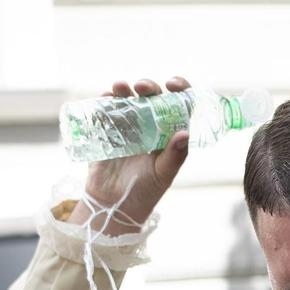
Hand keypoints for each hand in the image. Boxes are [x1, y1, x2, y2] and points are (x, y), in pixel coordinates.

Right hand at [70, 76, 193, 235]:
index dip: (179, 89)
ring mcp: (127, 127)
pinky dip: (104, 101)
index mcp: (168, 133)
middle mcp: (149, 126)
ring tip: (119, 88)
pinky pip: (105, 111)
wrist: (114, 205)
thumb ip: (175, 156)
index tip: (172, 84)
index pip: (178, 104)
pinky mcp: (106, 131)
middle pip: (151, 97)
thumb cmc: (145, 191)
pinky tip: (104, 98)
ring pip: (127, 99)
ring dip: (124, 89)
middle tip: (142, 88)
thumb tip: (185, 132)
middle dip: (148, 86)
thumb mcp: (163, 174)